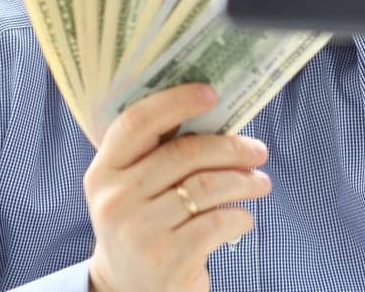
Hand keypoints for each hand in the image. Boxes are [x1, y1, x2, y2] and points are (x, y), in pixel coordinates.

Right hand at [85, 84, 271, 291]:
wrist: (130, 291)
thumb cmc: (145, 227)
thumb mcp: (135, 190)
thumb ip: (159, 155)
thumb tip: (216, 113)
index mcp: (103, 172)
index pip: (138, 122)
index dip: (177, 101)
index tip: (212, 93)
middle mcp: (115, 199)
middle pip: (185, 152)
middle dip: (232, 148)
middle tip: (258, 151)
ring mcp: (138, 229)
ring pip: (208, 186)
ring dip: (245, 182)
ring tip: (261, 184)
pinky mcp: (166, 257)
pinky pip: (218, 221)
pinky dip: (241, 216)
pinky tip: (244, 218)